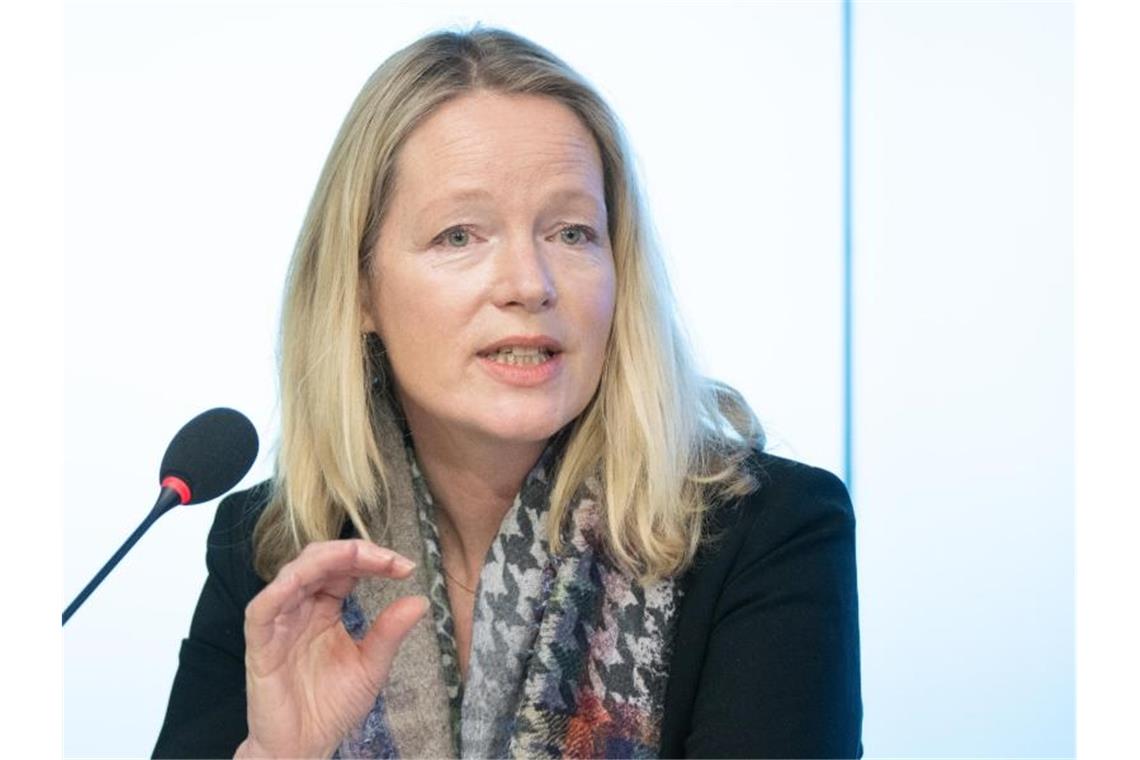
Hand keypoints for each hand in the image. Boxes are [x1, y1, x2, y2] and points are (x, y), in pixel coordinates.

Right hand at [235, 539, 427, 758]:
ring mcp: (279, 624)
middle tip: (389, 560)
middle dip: (354, 552)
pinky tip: (301, 580)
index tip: (406, 567)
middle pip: (319, 561)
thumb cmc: (332, 707)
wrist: (304, 747)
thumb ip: (390, 632)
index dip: (373, 559)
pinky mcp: (260, 645)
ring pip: (292, 574)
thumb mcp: (371, 666)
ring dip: (324, 559)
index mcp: (324, 609)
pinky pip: (262, 609)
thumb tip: (420, 600)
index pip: (345, 568)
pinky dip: (279, 590)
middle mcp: (300, 609)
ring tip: (357, 556)